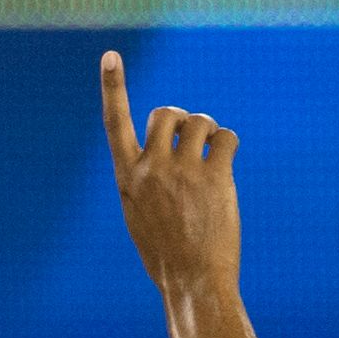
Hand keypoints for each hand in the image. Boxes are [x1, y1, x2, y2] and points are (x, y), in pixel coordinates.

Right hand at [100, 50, 240, 299]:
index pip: (115, 123)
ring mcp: (182, 171)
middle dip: (183, 120)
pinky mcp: (214, 176)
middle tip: (191, 143)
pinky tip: (224, 170)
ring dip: (209, 134)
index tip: (111, 56)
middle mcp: (150, 169)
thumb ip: (148, 175)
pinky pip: (226, 138)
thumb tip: (175, 139)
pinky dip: (228, 147)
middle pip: (168, 114)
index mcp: (126, 179)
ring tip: (209, 162)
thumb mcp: (142, 213)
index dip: (114, 87)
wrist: (191, 281)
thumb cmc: (166, 252)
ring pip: (200, 122)